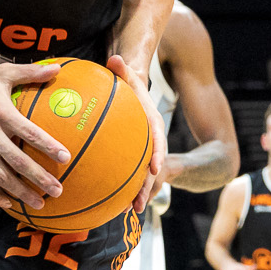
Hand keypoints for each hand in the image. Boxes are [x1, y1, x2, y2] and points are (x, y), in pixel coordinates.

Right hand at [0, 61, 65, 210]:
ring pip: (1, 177)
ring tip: (39, 203)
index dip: (47, 146)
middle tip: (58, 190)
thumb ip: (30, 72)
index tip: (65, 157)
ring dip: (21, 193)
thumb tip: (58, 68)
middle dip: (38, 178)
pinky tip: (10, 204)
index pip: (28, 132)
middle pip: (17, 162)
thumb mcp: (2, 73)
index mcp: (1, 113)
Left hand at [108, 53, 166, 214]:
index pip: (158, 138)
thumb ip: (122, 69)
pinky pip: (130, 173)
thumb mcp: (129, 76)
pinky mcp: (133, 156)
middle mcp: (152, 139)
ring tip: (128, 211)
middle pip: (152, 164)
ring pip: (143, 174)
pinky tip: (112, 204)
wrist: (137, 92)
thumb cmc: (130, 85)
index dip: (158, 153)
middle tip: (138, 204)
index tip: (156, 168)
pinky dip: (123, 188)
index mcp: (153, 123)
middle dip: (147, 185)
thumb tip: (115, 58)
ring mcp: (143, 150)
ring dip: (137, 193)